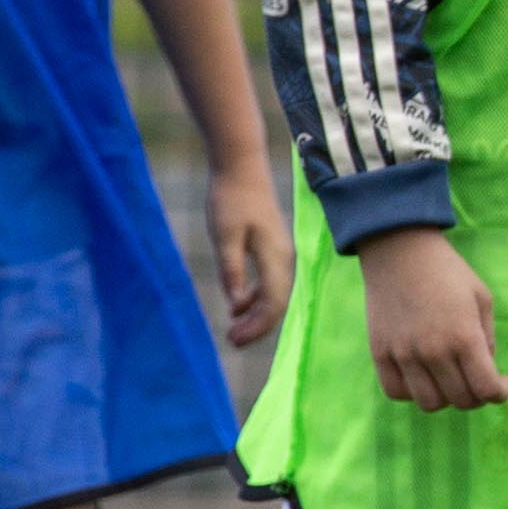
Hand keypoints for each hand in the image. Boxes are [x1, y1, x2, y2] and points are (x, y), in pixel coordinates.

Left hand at [207, 167, 292, 346]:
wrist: (242, 167)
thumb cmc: (231, 199)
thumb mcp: (224, 235)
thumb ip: (231, 270)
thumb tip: (235, 305)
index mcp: (275, 256)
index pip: (274, 302)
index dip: (258, 326)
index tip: (234, 340)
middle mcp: (283, 257)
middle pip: (278, 302)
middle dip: (257, 326)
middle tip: (232, 341)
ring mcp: (280, 252)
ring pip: (274, 294)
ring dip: (255, 314)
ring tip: (233, 329)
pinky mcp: (271, 248)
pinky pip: (269, 282)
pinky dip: (254, 297)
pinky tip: (237, 306)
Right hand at [356, 227, 507, 410]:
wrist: (400, 251)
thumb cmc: (448, 271)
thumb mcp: (482, 298)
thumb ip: (487, 338)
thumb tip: (486, 369)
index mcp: (464, 337)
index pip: (486, 389)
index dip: (499, 393)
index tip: (501, 383)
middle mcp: (434, 351)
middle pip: (461, 400)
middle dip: (477, 395)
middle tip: (477, 379)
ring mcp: (404, 354)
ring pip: (430, 403)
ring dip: (446, 397)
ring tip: (450, 379)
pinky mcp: (380, 353)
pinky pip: (397, 392)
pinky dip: (413, 392)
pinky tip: (423, 376)